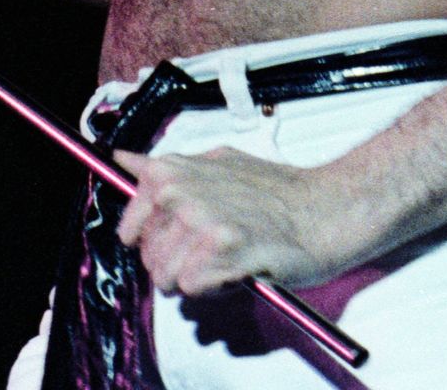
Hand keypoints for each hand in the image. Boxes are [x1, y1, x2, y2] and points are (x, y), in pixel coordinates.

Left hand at [114, 146, 354, 296]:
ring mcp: (200, 219)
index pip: (129, 226)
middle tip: (212, 251)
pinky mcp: (223, 248)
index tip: (174, 242)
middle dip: (176, 264)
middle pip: (148, 257)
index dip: (153, 242)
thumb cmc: (275, 191)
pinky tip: (237, 268)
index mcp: (173, 170)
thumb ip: (168, 168)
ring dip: (195, 279)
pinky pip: (192, 288)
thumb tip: (121, 159)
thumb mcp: (216, 163)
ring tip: (226, 259)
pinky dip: (214, 288)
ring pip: (166, 277)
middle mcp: (180, 191)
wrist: (325, 207)